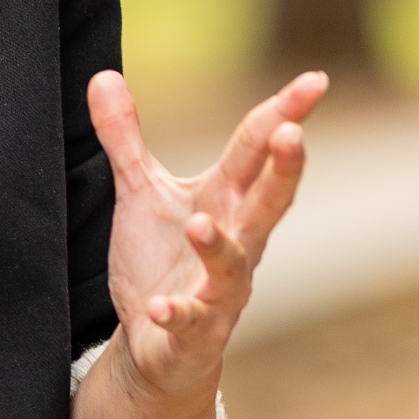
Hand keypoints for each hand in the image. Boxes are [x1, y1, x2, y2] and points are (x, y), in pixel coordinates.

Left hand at [89, 69, 323, 402]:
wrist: (157, 343)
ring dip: (219, 245)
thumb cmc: (160, 261)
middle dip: (284, 169)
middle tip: (293, 134)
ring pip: (233, 265)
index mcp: (226, 198)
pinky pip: (191, 321)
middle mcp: (236, 240)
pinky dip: (178, 313)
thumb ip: (125, 137)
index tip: (315, 80)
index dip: (285, 112)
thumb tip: (103, 75)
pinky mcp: (195, 330)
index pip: (258, 148)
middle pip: (268, 201)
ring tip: (200, 224)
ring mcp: (221, 289)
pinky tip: (161, 306)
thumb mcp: (140, 192)